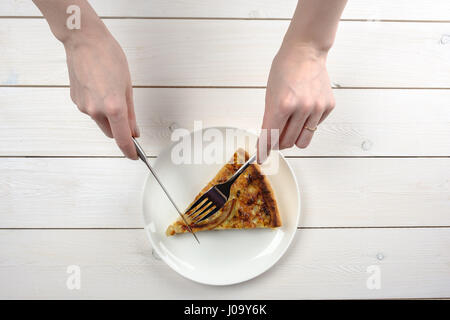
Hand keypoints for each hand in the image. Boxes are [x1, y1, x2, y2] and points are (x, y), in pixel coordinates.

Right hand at [64, 33, 138, 158]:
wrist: (84, 40)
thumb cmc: (108, 57)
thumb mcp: (128, 86)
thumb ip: (131, 113)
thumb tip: (134, 131)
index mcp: (114, 107)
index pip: (123, 139)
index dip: (130, 151)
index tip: (135, 156)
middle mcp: (96, 110)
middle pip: (111, 133)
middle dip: (120, 129)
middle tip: (127, 115)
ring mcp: (83, 106)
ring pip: (100, 122)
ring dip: (108, 117)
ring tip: (111, 92)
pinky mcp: (75, 100)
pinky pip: (91, 111)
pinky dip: (98, 106)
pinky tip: (100, 88)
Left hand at [258, 45, 334, 161]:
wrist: (305, 51)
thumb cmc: (285, 68)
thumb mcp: (270, 94)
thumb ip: (270, 118)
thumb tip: (270, 139)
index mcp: (282, 104)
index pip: (270, 137)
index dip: (263, 150)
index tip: (261, 158)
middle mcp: (301, 108)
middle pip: (286, 143)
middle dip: (278, 143)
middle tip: (276, 136)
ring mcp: (316, 108)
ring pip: (303, 141)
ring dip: (293, 137)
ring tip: (290, 125)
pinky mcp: (327, 107)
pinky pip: (315, 128)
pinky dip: (307, 124)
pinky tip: (305, 109)